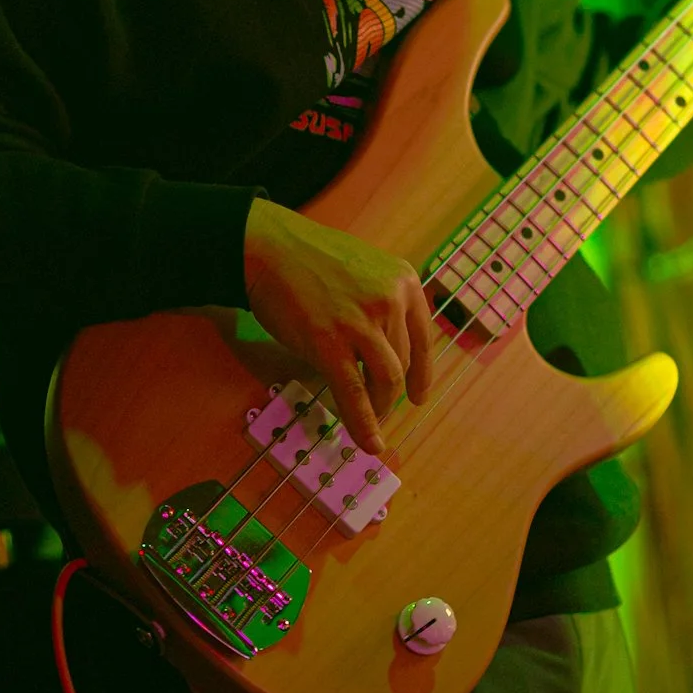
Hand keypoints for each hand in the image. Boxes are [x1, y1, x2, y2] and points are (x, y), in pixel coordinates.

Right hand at [243, 199, 432, 454]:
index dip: (423, 375)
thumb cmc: (311, 260)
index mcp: (404, 281)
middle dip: (392, 392)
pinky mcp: (330, 344)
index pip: (424, 339)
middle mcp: (391, 301)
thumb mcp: (366, 271)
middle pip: (402, 362)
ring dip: (380, 408)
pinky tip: (369, 443)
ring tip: (372, 421)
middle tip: (380, 407)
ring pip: (386, 381)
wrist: (268, 249)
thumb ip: (383, 302)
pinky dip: (364, 424)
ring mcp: (361, 323)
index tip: (419, 397)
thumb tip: (389, 348)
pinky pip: (354, 394)